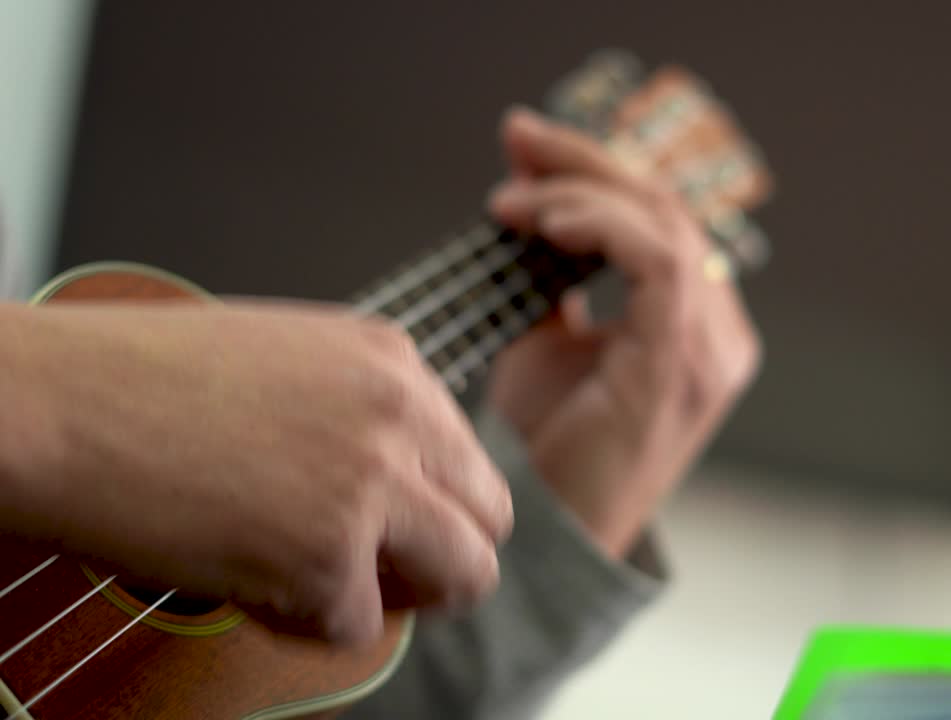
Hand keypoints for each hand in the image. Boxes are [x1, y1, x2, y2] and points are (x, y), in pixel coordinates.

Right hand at [0, 301, 511, 647]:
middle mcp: (399, 416)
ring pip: (461, 575)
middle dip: (440, 558)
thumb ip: (359, 411)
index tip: (395, 529)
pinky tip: (248, 582)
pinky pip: (356, 623)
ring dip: (399, 595)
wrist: (54, 405)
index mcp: (392, 360)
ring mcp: (371, 484)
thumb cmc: (136, 380)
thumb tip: (396, 480)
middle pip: (486, 519)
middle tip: (380, 573)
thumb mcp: (287, 360)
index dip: (433, 507)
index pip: (468, 459)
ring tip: (322, 583)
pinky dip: (305, 621)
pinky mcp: (327, 553)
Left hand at [486, 108, 761, 557]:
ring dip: (583, 194)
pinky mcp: (683, 366)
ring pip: (668, 225)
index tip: (524, 145)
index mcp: (697, 322)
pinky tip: (545, 227)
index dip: (596, 169)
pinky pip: (662, 264)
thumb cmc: (550, 444)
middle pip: (669, 208)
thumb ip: (553, 269)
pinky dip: (602, 229)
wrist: (549, 537)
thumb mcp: (548, 338)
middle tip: (518, 136)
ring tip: (514, 199)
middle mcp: (720, 331)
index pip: (661, 218)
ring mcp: (711, 350)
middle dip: (586, 161)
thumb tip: (527, 186)